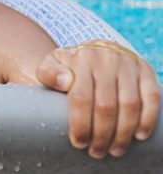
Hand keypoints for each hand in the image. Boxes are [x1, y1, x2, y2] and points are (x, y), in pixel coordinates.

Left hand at [37, 39, 160, 158]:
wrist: (98, 48)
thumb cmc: (72, 64)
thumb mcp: (53, 63)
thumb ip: (49, 72)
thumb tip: (63, 82)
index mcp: (81, 60)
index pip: (81, 98)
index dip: (81, 124)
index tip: (79, 143)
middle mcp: (107, 60)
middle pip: (106, 105)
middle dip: (101, 134)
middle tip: (97, 152)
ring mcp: (128, 65)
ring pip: (130, 104)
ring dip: (123, 132)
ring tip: (115, 150)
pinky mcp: (146, 71)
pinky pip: (151, 97)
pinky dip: (148, 118)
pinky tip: (139, 135)